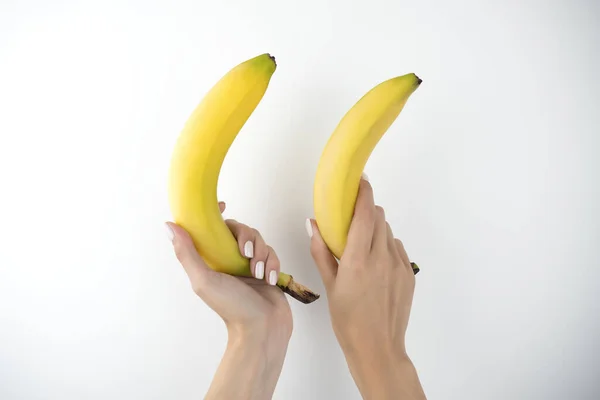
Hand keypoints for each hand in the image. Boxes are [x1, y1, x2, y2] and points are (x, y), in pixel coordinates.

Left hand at [165, 201, 291, 399]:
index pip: (212, 228)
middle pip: (240, 229)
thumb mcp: (203, 280)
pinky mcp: (268, 269)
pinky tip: (269, 279)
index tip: (222, 204)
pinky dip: (272, 264)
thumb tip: (169, 225)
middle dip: (246, 238)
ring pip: (259, 240)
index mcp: (212, 260)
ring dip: (261, 254)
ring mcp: (250, 264)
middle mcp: (230, 259)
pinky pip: (273, 253)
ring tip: (257, 273)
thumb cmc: (231, 308)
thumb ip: (186, 253)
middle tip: (245, 254)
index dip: (216, 213)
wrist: (262, 328)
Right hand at [306, 178, 425, 398]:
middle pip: (379, 218)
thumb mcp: (330, 285)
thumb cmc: (347, 320)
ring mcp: (399, 266)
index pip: (365, 215)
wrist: (378, 347)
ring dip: (375, 229)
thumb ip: (321, 251)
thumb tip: (313, 224)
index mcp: (358, 260)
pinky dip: (385, 246)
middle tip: (352, 219)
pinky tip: (375, 263)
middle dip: (366, 212)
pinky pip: (396, 248)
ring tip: (362, 246)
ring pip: (388, 232)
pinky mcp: (409, 274)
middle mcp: (381, 258)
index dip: (364, 193)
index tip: (360, 180)